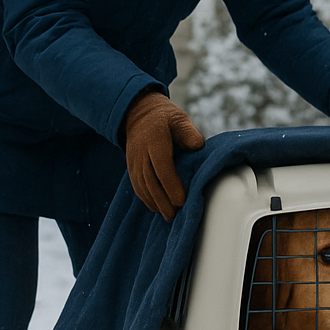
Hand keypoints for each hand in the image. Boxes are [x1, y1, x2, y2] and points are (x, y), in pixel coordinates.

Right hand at [122, 91, 205, 220]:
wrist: (139, 114)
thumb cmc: (165, 118)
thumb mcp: (179, 119)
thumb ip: (188, 132)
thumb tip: (198, 145)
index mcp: (154, 140)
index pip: (162, 166)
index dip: (170, 184)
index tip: (181, 200)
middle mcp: (140, 152)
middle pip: (150, 179)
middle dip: (162, 199)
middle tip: (175, 214)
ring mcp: (133, 160)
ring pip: (142, 185)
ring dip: (154, 202)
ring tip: (168, 216)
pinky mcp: (131, 166)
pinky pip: (136, 184)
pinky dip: (145, 197)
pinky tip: (155, 207)